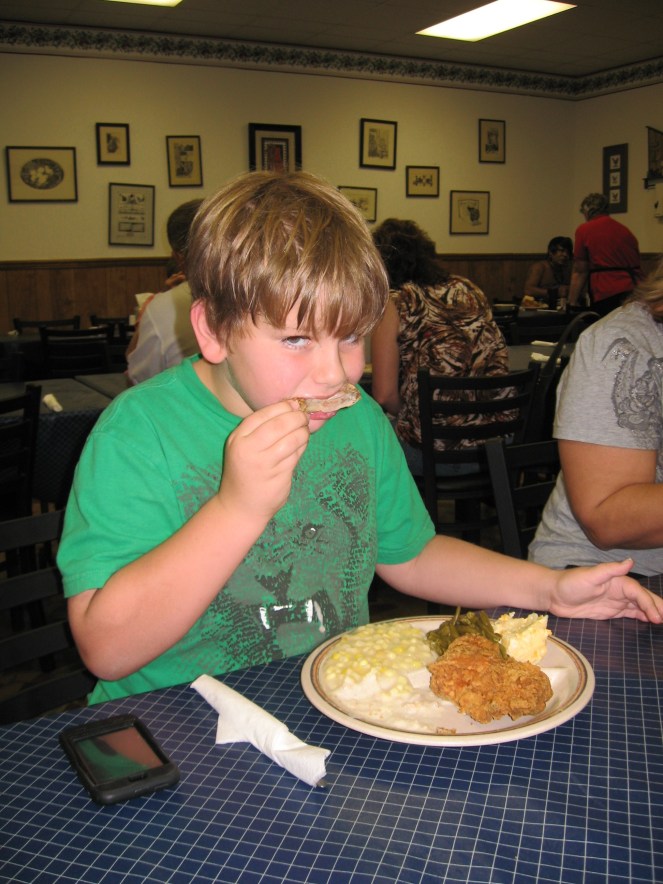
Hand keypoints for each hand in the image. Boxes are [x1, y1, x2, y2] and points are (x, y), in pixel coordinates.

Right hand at [219, 401, 309, 523]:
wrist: (240, 506)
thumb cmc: (245, 471)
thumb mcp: (243, 447)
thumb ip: (261, 429)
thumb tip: (292, 407)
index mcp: (238, 438)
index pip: (263, 414)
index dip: (283, 407)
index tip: (295, 404)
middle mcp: (249, 449)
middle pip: (279, 425)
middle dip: (296, 417)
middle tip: (304, 417)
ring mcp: (264, 464)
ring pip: (291, 440)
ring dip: (303, 433)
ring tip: (304, 431)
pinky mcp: (279, 476)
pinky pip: (296, 455)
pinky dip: (302, 447)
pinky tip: (301, 446)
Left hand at [548, 560, 662, 622]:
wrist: (554, 595)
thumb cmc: (570, 583)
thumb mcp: (590, 575)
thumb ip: (610, 570)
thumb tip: (630, 562)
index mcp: (617, 581)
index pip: (638, 593)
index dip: (649, 604)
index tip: (657, 617)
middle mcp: (619, 590)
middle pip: (643, 599)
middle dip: (658, 607)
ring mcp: (616, 601)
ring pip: (639, 607)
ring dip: (652, 612)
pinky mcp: (610, 611)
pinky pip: (630, 614)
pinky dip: (642, 617)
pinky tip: (651, 621)